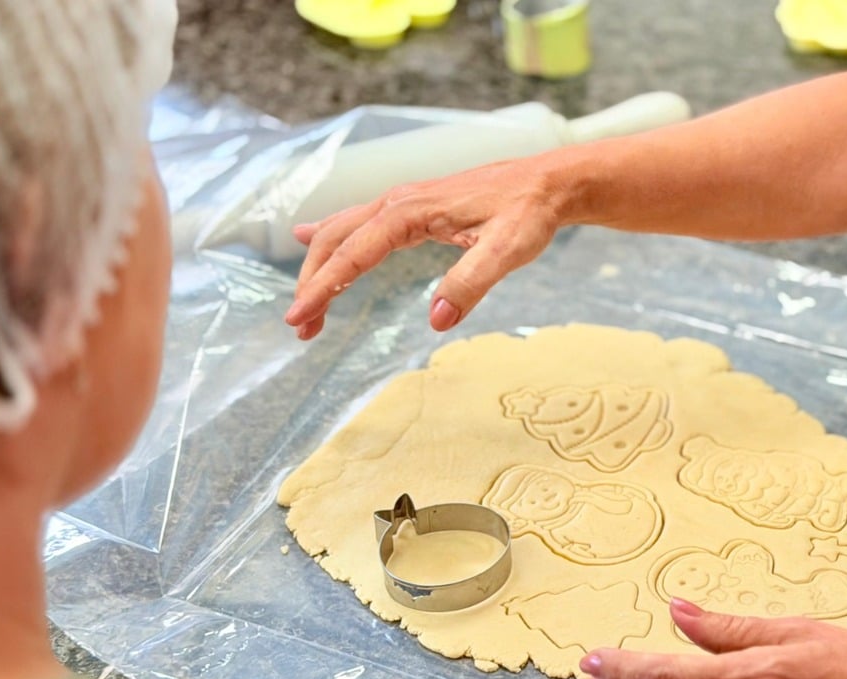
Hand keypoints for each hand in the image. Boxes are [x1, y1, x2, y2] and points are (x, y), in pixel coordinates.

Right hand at [283, 159, 564, 339]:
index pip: (353, 255)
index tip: (299, 317)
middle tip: (300, 327)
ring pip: (344, 232)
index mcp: (409, 212)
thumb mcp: (507, 251)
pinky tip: (308, 236)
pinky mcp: (412, 207)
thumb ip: (471, 283)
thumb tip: (436, 320)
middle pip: (337, 242)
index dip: (323, 287)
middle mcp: (397, 202)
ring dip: (320, 266)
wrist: (547, 183)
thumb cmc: (528, 213)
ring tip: (306, 305)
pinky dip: (331, 236)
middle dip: (313, 283)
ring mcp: (402, 202)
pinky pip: (359, 222)